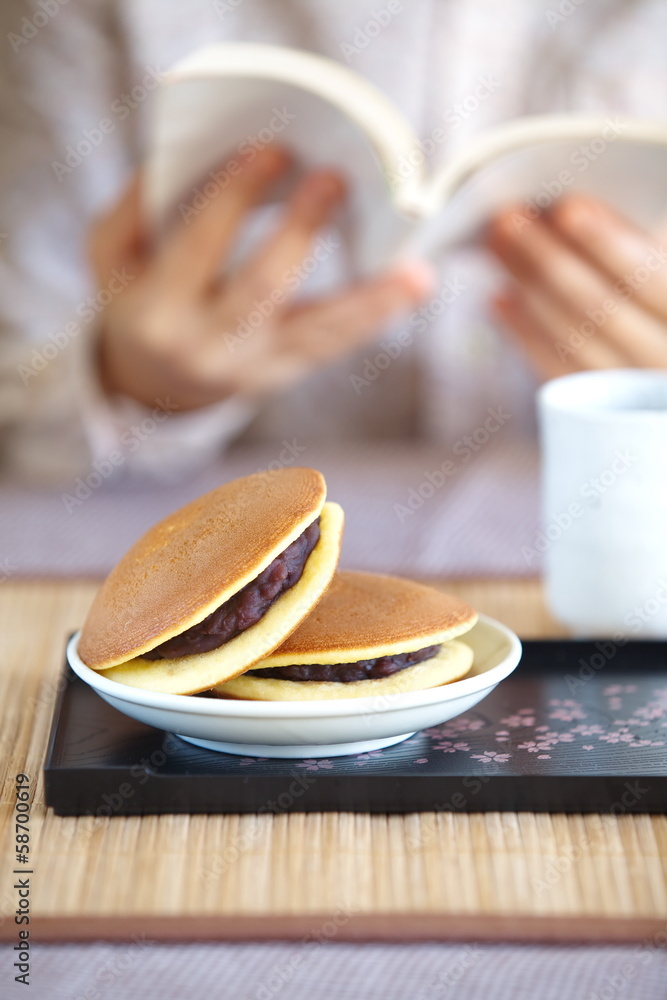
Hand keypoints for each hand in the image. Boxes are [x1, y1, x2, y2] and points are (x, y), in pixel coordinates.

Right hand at [90, 146, 432, 409]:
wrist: (151, 380)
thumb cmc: (136, 296)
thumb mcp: (113, 253)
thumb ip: (141, 204)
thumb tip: (208, 151)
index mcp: (156, 311)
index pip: (198, 247)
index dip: (233, 198)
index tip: (270, 151)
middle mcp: (204, 347)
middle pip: (261, 289)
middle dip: (299, 233)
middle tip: (334, 179)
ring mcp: (248, 368)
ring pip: (315, 334)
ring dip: (369, 300)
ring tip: (415, 272)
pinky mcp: (281, 374)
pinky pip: (332, 345)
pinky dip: (373, 314)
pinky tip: (411, 286)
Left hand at [486, 195, 666, 378]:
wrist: (652, 357)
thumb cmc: (652, 298)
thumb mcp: (654, 273)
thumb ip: (633, 249)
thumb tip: (565, 210)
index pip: (651, 279)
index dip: (610, 242)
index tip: (567, 206)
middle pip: (602, 309)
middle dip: (549, 260)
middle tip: (505, 220)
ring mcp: (637, 396)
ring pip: (575, 340)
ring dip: (529, 287)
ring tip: (498, 247)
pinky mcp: (601, 414)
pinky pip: (559, 372)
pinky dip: (526, 332)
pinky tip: (500, 298)